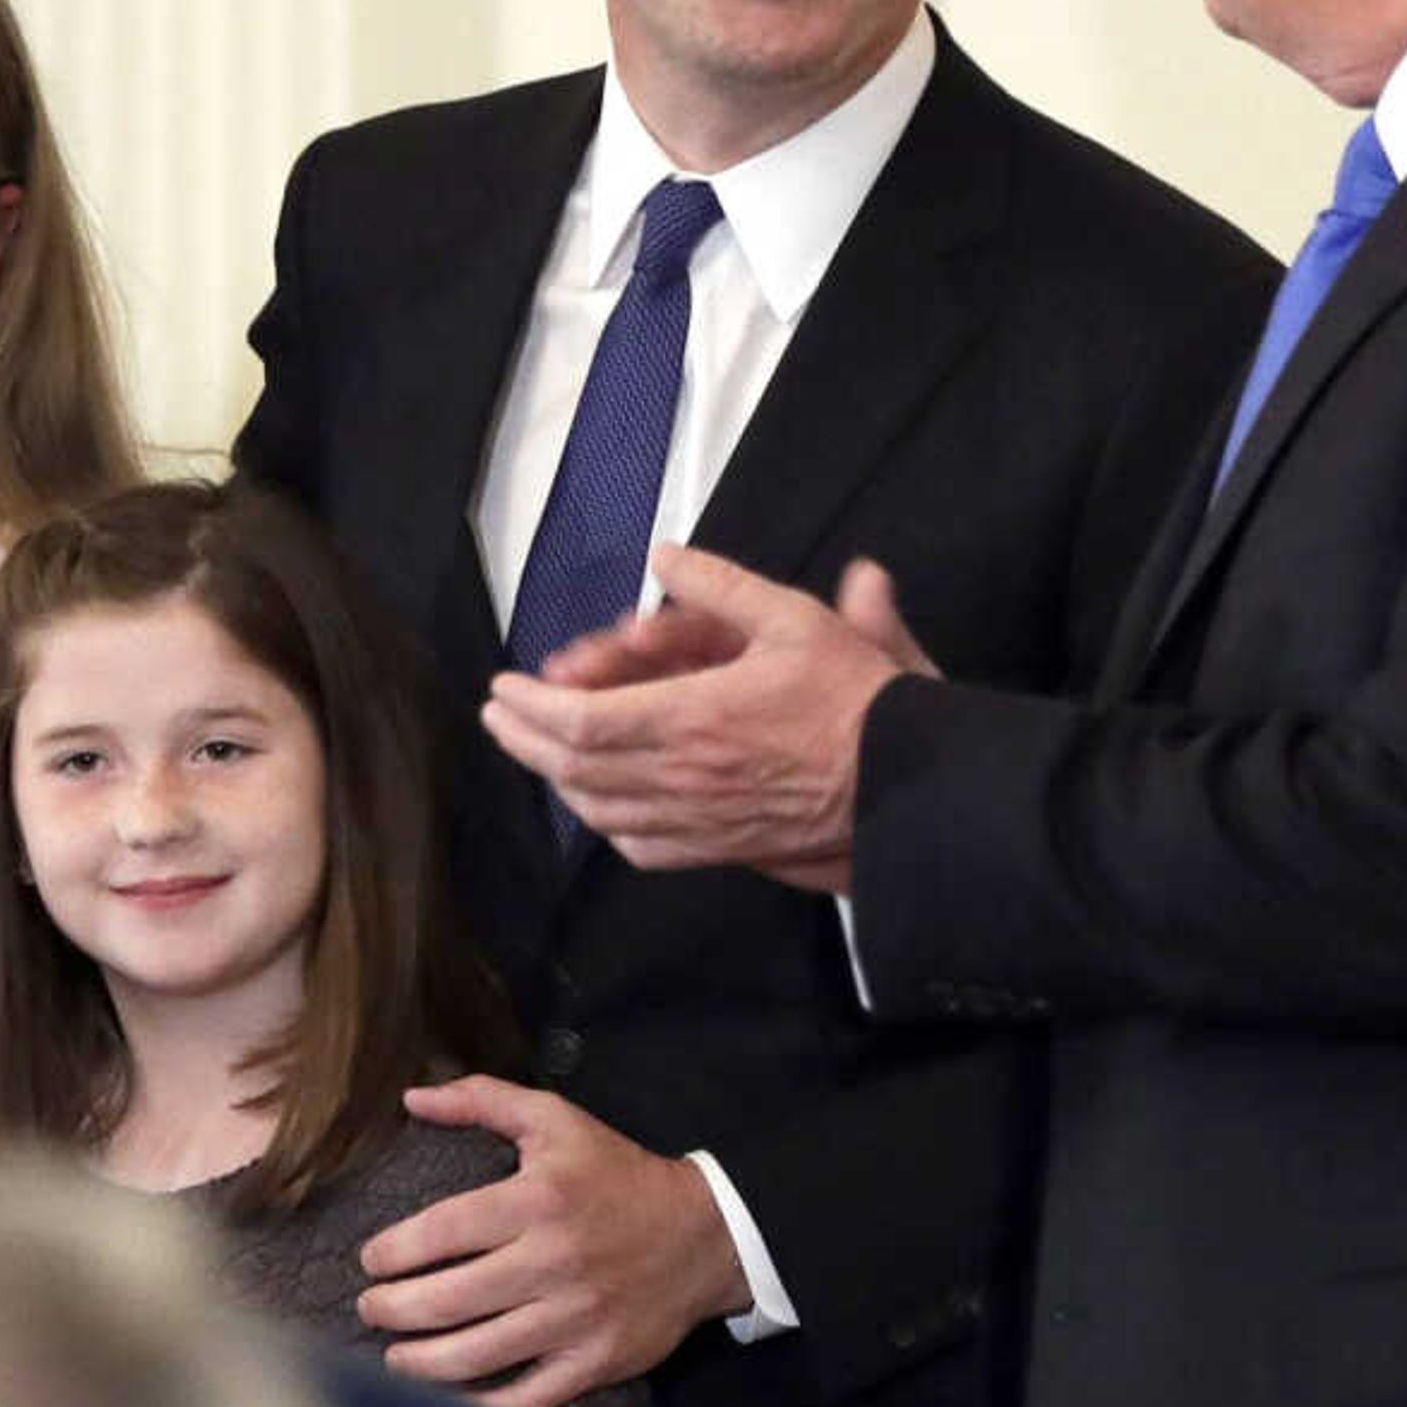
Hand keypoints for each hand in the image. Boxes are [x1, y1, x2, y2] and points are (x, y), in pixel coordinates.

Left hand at [354, 1077, 747, 1406]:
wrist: (704, 1237)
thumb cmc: (616, 1175)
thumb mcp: (556, 1121)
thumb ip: (482, 1099)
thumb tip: (413, 1096)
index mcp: (537, 1201)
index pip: (441, 1232)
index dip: (393, 1252)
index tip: (371, 1261)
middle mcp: (553, 1262)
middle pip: (448, 1300)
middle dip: (392, 1310)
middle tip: (370, 1309)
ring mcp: (575, 1319)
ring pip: (478, 1355)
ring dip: (420, 1363)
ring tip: (395, 1357)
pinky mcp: (595, 1363)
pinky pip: (526, 1398)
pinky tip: (449, 1399)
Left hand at [483, 547, 927, 888]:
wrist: (909, 785)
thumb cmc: (855, 699)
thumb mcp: (796, 619)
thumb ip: (721, 585)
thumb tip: (663, 556)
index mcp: (692, 718)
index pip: (579, 722)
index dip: (529, 707)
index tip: (504, 686)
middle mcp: (682, 777)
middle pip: (572, 768)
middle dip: (521, 739)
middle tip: (497, 715)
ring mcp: (697, 821)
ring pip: (598, 810)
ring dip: (555, 778)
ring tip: (533, 748)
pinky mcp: (719, 850)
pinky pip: (641, 847)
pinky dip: (605, 822)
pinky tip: (597, 803)